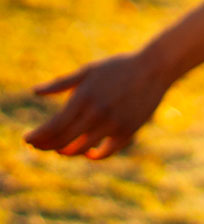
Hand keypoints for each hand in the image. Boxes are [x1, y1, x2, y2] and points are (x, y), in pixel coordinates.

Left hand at [24, 49, 173, 159]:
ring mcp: (113, 125)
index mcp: (83, 98)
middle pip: (63, 141)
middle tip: (39, 145)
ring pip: (81, 149)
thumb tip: (35, 92)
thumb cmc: (119, 67)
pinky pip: (106, 152)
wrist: (155, 68)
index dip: (37, 137)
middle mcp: (96, 114)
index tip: (28, 140)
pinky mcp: (128, 131)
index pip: (52, 127)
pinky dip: (94, 156)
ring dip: (67, 151)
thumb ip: (61, 83)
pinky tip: (88, 152)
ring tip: (61, 148)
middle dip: (47, 145)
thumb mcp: (88, 70)